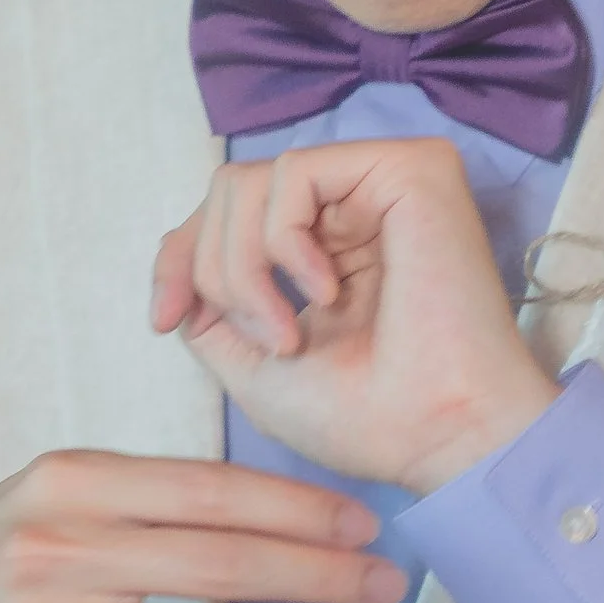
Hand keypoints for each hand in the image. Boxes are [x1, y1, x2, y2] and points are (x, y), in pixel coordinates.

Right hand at [0, 452, 405, 602]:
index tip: (359, 526)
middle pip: (223, 566)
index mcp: (68, 481)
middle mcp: (58, 549)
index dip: (299, 511)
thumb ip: (151, 499)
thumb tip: (284, 516)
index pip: (209, 492)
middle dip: (320, 576)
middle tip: (381, 584)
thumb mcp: (56, 496)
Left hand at [151, 136, 554, 493]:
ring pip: (248, 181)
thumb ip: (208, 307)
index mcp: (321, 249)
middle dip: (213, 272)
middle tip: (266, 342)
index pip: (223, 217)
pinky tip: (327, 293)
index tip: (163, 321)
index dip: (178, 260)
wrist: (440, 435)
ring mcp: (378, 184)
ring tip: (289, 332)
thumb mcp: (251, 367)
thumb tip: (178, 266)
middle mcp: (350, 208)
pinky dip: (283, 240)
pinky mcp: (406, 167)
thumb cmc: (365, 418)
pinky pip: (294, 173)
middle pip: (225, 194)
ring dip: (243, 268)